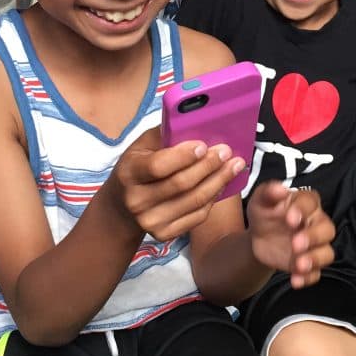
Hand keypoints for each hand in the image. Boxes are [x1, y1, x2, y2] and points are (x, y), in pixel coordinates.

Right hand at [98, 127, 244, 241]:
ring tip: (234, 165)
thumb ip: (166, 134)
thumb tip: (198, 121)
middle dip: (209, 166)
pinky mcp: (164, 234)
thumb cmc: (138, 166)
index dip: (184, 156)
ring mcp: (150, 220)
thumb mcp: (142, 146)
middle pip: (182, 184)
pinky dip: (213, 198)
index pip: (159, 166)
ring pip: (194, 201)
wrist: (122, 206)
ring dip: (219, 181)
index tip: (204, 145)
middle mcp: (136, 200)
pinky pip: (197, 216)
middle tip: (227, 152)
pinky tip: (221, 184)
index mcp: (129, 172)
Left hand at [246, 182, 334, 288]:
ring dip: (315, 259)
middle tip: (295, 244)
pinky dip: (308, 278)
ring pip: (327, 252)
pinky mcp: (309, 264)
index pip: (311, 203)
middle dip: (313, 237)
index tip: (289, 218)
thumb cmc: (265, 213)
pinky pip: (316, 273)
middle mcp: (315, 223)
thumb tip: (279, 188)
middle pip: (327, 229)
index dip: (302, 210)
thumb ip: (269, 192)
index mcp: (305, 203)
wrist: (258, 237)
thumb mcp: (261, 201)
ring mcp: (315, 245)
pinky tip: (295, 280)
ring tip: (299, 265)